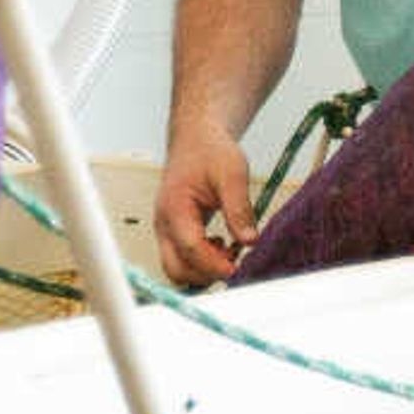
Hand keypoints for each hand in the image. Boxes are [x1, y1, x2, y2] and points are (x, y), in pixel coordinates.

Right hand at [154, 130, 256, 288]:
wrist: (196, 139)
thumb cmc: (211, 151)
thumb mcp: (232, 173)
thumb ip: (239, 208)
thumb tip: (249, 241)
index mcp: (175, 207)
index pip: (190, 249)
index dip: (214, 264)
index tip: (237, 267)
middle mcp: (164, 224)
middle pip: (176, 269)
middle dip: (206, 274)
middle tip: (234, 260)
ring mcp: (166, 230)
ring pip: (177, 269)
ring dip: (203, 271)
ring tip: (228, 250)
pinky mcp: (173, 233)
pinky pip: (182, 261)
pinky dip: (201, 264)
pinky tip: (221, 245)